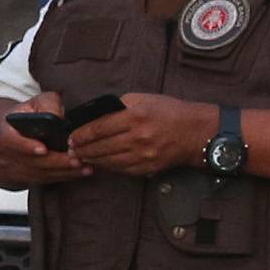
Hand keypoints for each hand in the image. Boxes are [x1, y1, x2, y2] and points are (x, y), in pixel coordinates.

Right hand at [0, 92, 89, 187]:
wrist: (10, 134)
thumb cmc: (26, 116)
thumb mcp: (35, 103)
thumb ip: (47, 105)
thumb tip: (59, 116)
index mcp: (4, 130)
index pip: (9, 140)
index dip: (25, 146)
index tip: (43, 149)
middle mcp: (6, 152)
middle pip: (31, 161)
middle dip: (56, 162)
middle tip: (76, 160)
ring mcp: (15, 167)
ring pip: (40, 174)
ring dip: (64, 172)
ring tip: (85, 167)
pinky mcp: (26, 177)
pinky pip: (46, 179)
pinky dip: (65, 176)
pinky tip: (81, 172)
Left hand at [69, 93, 218, 176]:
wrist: (197, 132)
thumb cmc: (171, 112)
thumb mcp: (145, 99)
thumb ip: (120, 105)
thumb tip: (98, 115)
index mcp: (136, 117)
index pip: (99, 128)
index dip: (81, 135)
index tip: (71, 137)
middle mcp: (139, 137)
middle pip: (101, 147)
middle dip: (82, 149)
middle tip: (72, 150)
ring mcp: (144, 155)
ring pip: (109, 161)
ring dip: (93, 160)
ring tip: (82, 157)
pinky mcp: (149, 167)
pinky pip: (122, 169)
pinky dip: (109, 167)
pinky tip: (102, 163)